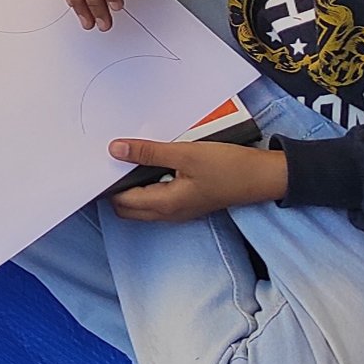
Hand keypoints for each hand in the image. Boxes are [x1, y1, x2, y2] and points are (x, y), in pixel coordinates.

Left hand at [105, 139, 287, 221]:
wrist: (262, 177)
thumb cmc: (227, 167)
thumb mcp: (185, 154)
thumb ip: (148, 153)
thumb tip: (115, 150)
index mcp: (165, 205)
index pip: (121, 202)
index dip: (106, 185)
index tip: (100, 163)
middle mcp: (169, 214)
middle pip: (128, 208)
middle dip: (115, 189)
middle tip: (112, 161)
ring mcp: (179, 210)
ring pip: (143, 203)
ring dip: (133, 185)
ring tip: (131, 158)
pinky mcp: (188, 202)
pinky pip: (158, 198)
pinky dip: (149, 184)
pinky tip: (153, 163)